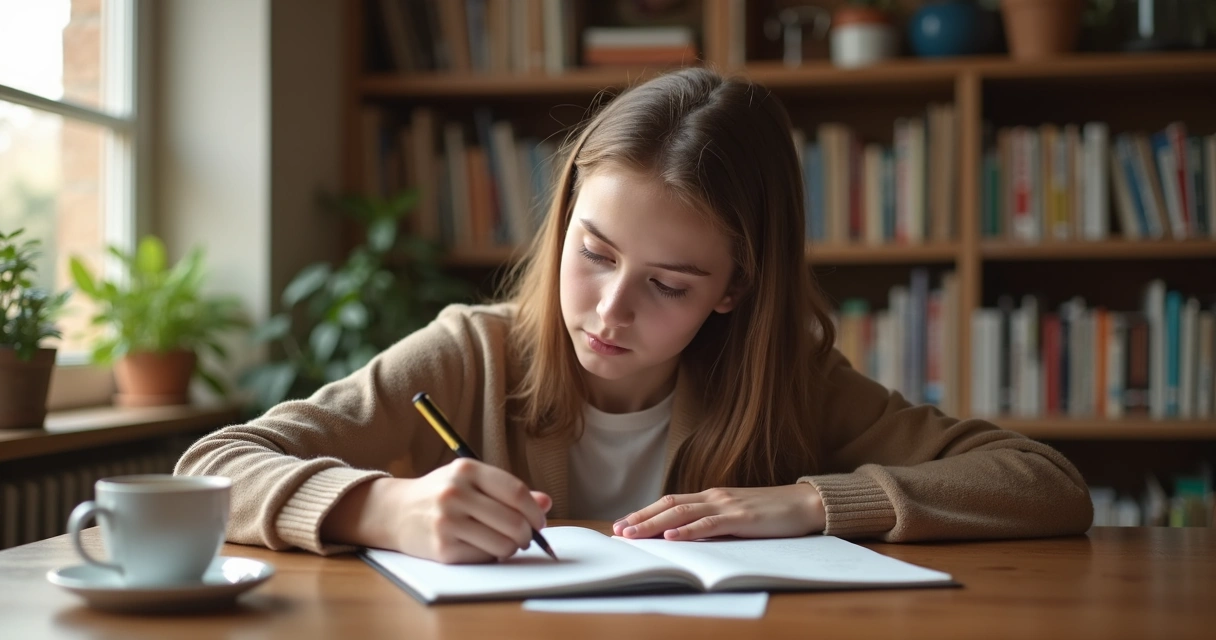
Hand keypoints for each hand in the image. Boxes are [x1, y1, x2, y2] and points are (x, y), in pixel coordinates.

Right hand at [322, 459, 550, 563]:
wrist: (395, 512)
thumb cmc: (441, 494)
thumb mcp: (471, 481)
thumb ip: (508, 491)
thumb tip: (546, 503)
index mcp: (466, 469)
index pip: (515, 492)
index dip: (535, 510)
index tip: (540, 521)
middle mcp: (455, 493)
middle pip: (513, 520)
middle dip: (527, 534)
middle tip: (526, 537)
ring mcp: (447, 522)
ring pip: (502, 543)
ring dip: (511, 548)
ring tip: (505, 542)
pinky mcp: (442, 548)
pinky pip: (484, 557)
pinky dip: (492, 556)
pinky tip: (484, 547)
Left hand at [612, 484, 825, 541]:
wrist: (805, 504)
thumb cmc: (773, 513)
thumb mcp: (738, 517)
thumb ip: (715, 523)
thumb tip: (688, 537)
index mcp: (712, 496)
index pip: (671, 501)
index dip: (645, 512)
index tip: (624, 523)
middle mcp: (714, 496)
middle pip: (669, 504)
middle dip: (641, 518)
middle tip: (618, 530)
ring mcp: (727, 504)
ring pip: (681, 512)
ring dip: (654, 523)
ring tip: (633, 534)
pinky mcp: (741, 517)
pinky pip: (709, 524)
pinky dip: (687, 530)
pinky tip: (671, 536)